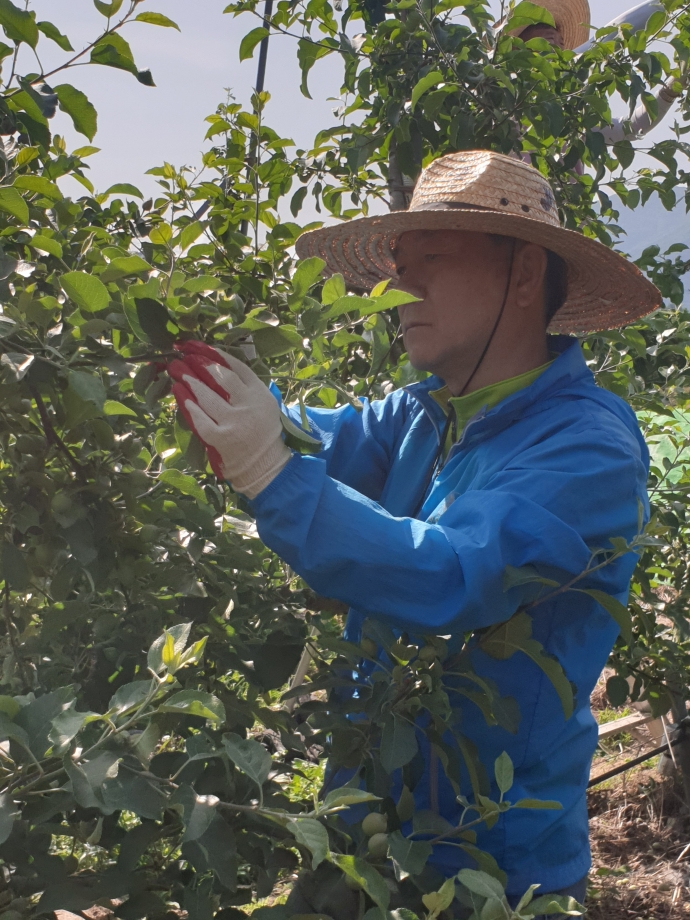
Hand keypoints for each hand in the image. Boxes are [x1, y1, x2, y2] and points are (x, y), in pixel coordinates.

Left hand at [168, 342, 291, 498]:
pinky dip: (187, 405)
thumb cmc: (261, 432)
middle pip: (220, 377)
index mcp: (260, 394)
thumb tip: (215, 363)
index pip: (236, 367)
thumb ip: (246, 386)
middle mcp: (248, 406)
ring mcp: (233, 423)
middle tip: (183, 356)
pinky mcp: (220, 439)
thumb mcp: (263, 404)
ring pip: (207, 396)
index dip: (214, 354)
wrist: (264, 466)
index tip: (198, 347)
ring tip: (176, 370)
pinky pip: (199, 418)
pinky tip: (178, 394)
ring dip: (189, 380)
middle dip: (199, 363)